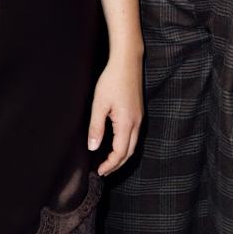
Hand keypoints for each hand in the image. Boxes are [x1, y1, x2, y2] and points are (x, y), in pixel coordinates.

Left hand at [87, 52, 143, 175]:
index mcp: (127, 123)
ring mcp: (140, 117)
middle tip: (103, 171)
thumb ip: (96, 127)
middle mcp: (137, 123)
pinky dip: (126, 146)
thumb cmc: (112, 80)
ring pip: (133, 144)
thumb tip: (93, 148)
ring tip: (109, 161)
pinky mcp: (139, 112)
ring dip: (122, 156)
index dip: (110, 165)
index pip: (120, 153)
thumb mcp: (99, 103)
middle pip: (129, 152)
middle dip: (117, 164)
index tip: (99, 171)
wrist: (127, 62)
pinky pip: (134, 135)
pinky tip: (117, 144)